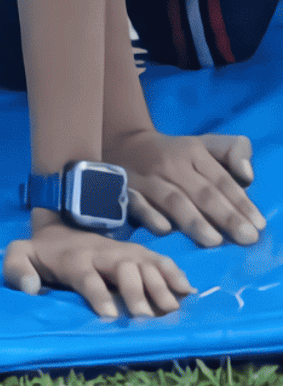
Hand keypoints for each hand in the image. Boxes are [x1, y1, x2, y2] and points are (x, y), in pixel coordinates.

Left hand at [3, 225, 192, 317]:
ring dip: (158, 284)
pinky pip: (159, 259)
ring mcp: (122, 251)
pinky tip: (187, 290)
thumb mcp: (20, 254)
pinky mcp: (137, 253)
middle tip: (144, 316)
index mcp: (73, 259)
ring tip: (170, 307)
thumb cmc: (43, 251)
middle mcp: (101, 254)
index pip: (86, 276)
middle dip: (134, 291)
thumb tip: (29, 288)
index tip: (109, 314)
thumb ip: (17, 269)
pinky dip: (174, 272)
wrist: (62, 219)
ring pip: (144, 263)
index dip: (97, 293)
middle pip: (122, 268)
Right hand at [111, 125, 262, 247]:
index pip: (221, 179)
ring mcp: (148, 178)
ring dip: (194, 220)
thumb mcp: (205, 144)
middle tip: (247, 237)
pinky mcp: (127, 191)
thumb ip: (232, 152)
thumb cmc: (177, 154)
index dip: (241, 202)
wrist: (126, 144)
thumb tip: (247, 174)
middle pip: (202, 192)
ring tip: (214, 241)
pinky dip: (150, 215)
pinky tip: (165, 229)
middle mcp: (171, 164)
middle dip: (226, 216)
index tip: (259, 224)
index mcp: (192, 151)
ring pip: (173, 200)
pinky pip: (137, 204)